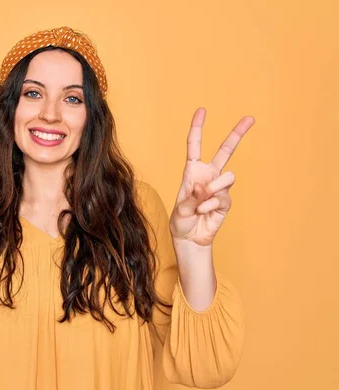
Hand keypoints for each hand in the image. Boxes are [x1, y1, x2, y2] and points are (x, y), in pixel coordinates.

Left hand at [169, 108, 254, 246]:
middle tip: (250, 118)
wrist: (189, 238)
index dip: (197, 127)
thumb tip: (204, 186)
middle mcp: (208, 175)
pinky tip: (204, 212)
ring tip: (201, 203)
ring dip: (214, 189)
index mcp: (192, 171)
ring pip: (227, 177)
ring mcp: (219, 187)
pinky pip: (223, 197)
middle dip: (237, 134)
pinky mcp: (226, 201)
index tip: (202, 110)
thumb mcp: (180, 208)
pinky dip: (211, 205)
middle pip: (225, 151)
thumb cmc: (181, 221)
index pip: (194, 145)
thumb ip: (192, 197)